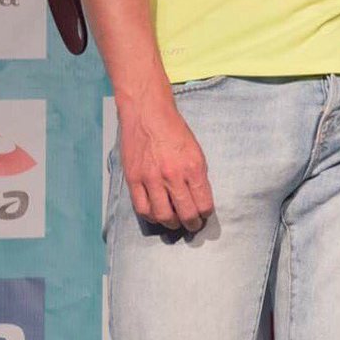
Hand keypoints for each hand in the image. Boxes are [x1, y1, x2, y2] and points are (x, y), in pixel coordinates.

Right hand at [118, 103, 214, 231]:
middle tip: (193, 226)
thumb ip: (197, 174)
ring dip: (172, 224)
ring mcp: (151, 179)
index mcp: (193, 166)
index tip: (204, 216)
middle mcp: (173, 175)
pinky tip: (157, 216)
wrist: (148, 114)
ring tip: (175, 223)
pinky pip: (143, 208)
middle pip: (185, 213)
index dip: (205, 214)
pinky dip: (151, 216)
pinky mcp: (134, 180)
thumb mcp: (195, 149)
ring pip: (163, 215)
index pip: (203, 202)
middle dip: (191, 224)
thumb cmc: (174, 130)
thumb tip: (199, 197)